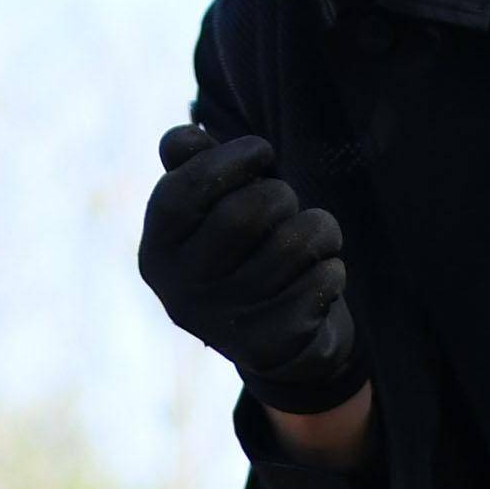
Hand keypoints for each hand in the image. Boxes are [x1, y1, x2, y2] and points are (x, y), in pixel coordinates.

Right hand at [137, 125, 364, 412]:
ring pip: (292, 245)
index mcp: (158, 253)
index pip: (182, 193)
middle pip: (243, 215)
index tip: (262, 150)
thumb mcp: (215, 199)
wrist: (279, 334)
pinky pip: (319, 285)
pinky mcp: (267, 348)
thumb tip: (183, 140)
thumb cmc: (247, 246)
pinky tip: (322, 273)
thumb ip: (195, 162)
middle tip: (286, 202)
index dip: (229, 159)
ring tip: (315, 235)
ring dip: (318, 228)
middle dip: (280, 195)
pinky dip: (331, 269)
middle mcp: (180, 294)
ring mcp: (223, 326)